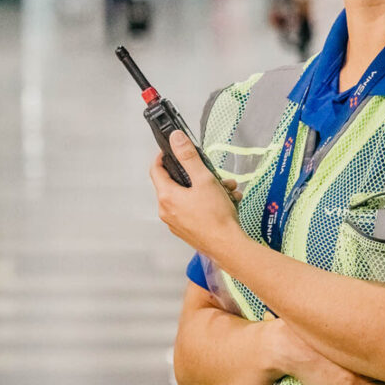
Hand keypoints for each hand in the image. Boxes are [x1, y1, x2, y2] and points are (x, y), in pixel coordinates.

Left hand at [149, 130, 243, 255]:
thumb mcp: (204, 180)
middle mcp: (167, 211)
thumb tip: (176, 139)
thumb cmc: (215, 216)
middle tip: (213, 173)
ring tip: (227, 189)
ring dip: (208, 188)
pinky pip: (195, 209)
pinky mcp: (188, 230)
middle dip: (198, 174)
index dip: (164, 156)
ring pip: (189, 196)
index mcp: (167, 197)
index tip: (173, 149)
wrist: (228, 246)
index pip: (156, 170)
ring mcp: (177, 222)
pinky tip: (227, 202)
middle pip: (177, 183)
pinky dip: (208, 202)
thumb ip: (189, 157)